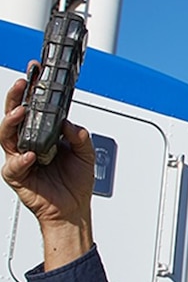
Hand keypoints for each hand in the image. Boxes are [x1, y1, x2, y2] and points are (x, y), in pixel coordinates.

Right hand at [1, 61, 94, 268]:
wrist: (73, 208)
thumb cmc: (76, 181)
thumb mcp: (86, 153)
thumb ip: (79, 136)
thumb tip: (68, 123)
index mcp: (43, 134)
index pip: (34, 108)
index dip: (32, 91)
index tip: (35, 72)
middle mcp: (28, 143)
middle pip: (14, 115)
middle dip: (16, 96)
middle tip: (23, 83)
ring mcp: (19, 158)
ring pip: (6, 135)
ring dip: (12, 121)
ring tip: (21, 111)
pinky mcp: (17, 175)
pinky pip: (13, 165)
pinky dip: (21, 159)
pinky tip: (30, 155)